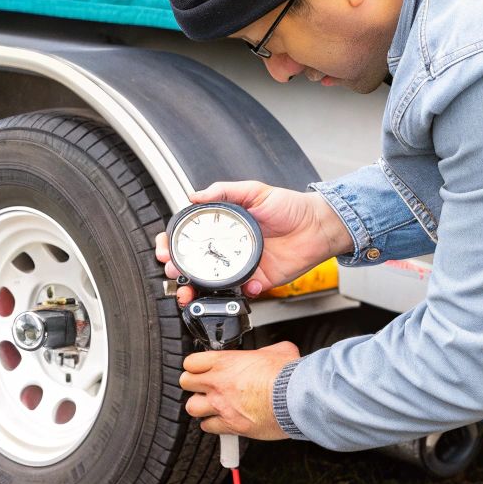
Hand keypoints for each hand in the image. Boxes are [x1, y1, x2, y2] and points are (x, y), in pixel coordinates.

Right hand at [155, 181, 351, 305]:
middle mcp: (229, 248)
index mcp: (224, 227)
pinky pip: (242, 292)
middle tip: (172, 270)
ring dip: (197, 290)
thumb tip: (194, 195)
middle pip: (194, 263)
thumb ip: (224, 191)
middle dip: (178, 270)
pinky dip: (238, 292)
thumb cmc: (290, 207)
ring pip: (212, 283)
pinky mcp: (258, 280)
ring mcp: (242, 265)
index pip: (190, 236)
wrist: (318, 226)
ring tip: (188, 292)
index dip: (173, 243)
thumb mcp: (255, 191)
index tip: (165, 249)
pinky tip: (242, 285)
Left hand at [180, 341, 300, 439]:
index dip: (196, 365)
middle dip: (194, 384)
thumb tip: (271, 352)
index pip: (191, 362)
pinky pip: (208, 427)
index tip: (202, 368)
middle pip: (185, 382)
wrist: (294, 399)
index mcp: (225, 362)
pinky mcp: (230, 425)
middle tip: (204, 386)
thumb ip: (267, 351)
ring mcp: (222, 405)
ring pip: (192, 407)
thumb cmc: (287, 376)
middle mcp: (218, 383)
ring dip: (200, 406)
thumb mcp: (278, 351)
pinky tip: (222, 421)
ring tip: (210, 405)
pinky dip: (212, 425)